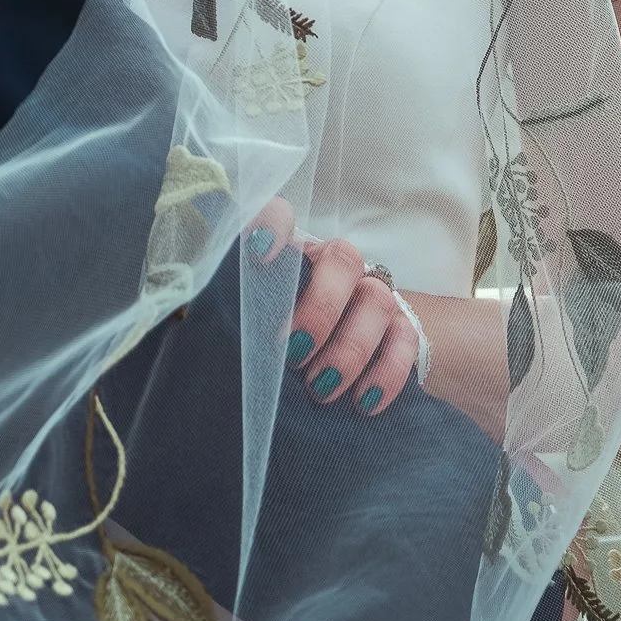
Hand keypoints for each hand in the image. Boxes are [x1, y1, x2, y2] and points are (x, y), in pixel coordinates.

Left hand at [245, 212, 418, 417]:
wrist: (367, 345)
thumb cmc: (297, 332)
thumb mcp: (271, 320)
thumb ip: (252, 317)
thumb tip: (214, 340)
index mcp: (299, 253)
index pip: (284, 218)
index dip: (273, 224)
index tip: (259, 251)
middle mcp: (339, 265)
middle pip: (342, 260)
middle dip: (319, 308)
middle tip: (294, 353)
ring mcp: (376, 294)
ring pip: (376, 302)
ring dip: (349, 349)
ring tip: (322, 388)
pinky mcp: (406, 328)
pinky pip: (406, 343)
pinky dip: (386, 374)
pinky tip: (364, 402)